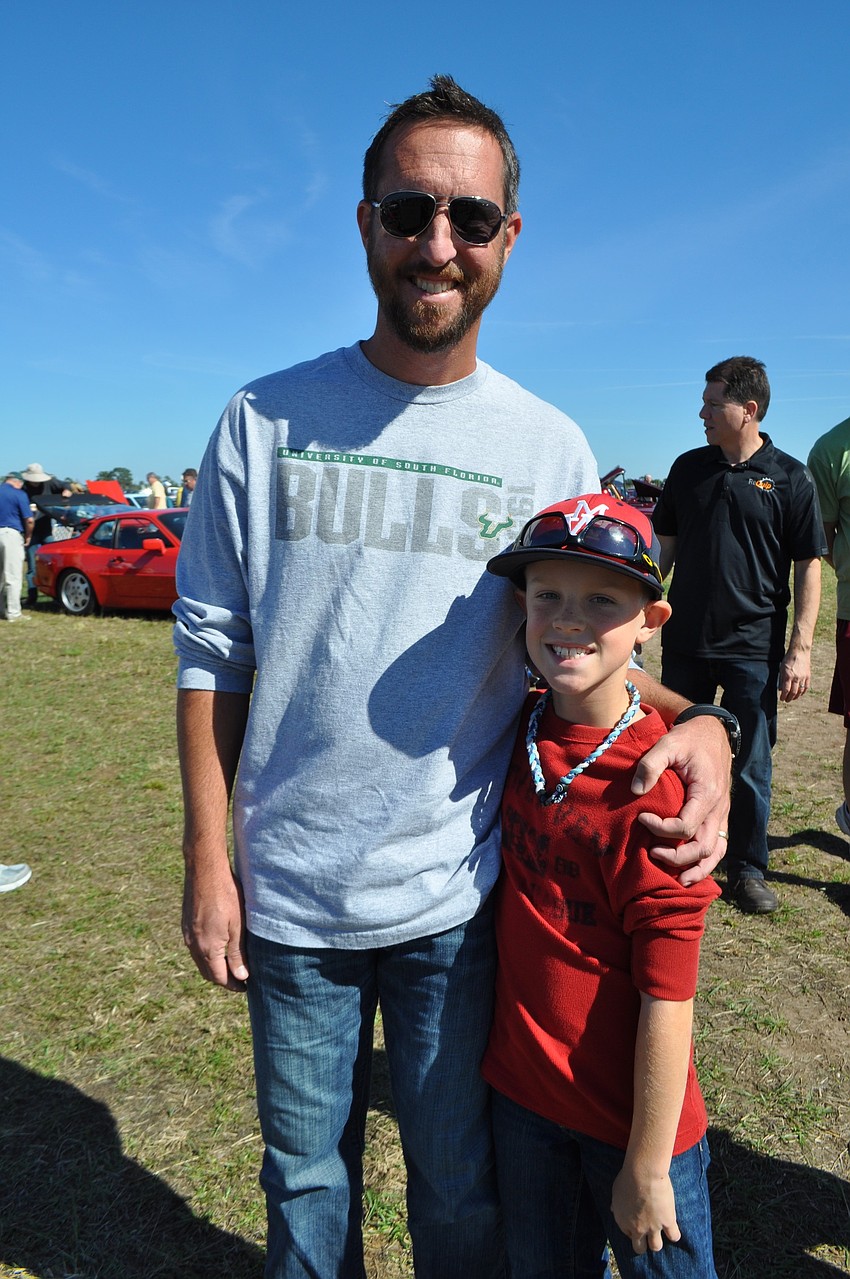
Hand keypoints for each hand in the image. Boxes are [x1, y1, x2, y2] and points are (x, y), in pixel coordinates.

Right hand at [182, 858, 248, 991]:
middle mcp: (193, 945)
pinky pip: (195, 948)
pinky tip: (218, 947)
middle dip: (223, 979)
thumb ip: (237, 954)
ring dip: (214, 967)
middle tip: (240, 979)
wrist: (204, 870)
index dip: (233, 985)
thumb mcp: (238, 926)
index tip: (245, 987)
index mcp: (207, 948)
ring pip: (200, 961)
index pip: (219, 977)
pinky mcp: (186, 924)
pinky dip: (207, 954)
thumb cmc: (226, 895)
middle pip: (208, 973)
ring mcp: (187, 935)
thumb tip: (240, 977)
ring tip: (232, 965)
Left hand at [611, 1164, 680, 1253]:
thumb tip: (613, 1209)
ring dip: (658, 1241)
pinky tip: (672, 1227)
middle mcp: (637, 1228)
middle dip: (643, 1243)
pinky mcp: (667, 1221)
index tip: (637, 1223)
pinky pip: (674, 1236)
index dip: (632, 1230)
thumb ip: (616, 1205)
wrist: (643, 1173)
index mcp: (622, 1221)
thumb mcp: (616, 1191)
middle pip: (639, 1248)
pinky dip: (674, 1234)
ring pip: (656, 1246)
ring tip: (660, 1232)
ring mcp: (653, 1227)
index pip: (627, 1234)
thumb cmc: (628, 1177)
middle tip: (648, 1233)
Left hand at [632, 715, 730, 884]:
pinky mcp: (719, 817)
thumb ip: (650, 764)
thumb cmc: (689, 739)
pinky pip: (718, 846)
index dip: (661, 829)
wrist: (713, 732)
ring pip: (715, 852)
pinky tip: (690, 872)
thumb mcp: (669, 743)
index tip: (641, 818)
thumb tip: (636, 791)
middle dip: (676, 857)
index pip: (686, 826)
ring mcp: (722, 814)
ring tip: (676, 880)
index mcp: (707, 792)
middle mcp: (719, 808)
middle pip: (702, 847)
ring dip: (697, 869)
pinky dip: (706, 863)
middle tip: (650, 852)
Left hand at [779, 648, 810, 702]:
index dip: (783, 696)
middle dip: (789, 698)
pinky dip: (803, 692)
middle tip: (787, 700)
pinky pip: (806, 687)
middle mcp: (796, 678)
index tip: (782, 699)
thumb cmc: (789, 659)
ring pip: (800, 691)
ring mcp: (803, 677)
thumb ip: (781, 679)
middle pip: (793, 692)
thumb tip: (780, 689)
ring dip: (796, 696)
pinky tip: (800, 694)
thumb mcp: (782, 668)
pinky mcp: (808, 676)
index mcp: (788, 676)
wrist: (799, 652)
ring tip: (793, 698)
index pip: (786, 690)